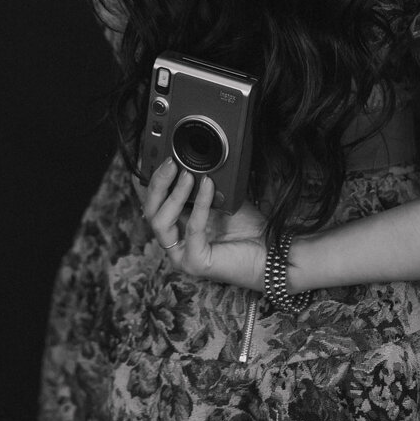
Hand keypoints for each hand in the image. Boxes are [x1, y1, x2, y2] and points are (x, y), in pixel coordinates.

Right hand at [135, 157, 267, 290]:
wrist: (268, 250)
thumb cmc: (246, 227)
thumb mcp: (219, 198)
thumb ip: (204, 184)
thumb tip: (195, 160)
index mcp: (178, 226)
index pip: (154, 203)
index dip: (154, 180)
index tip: (164, 158)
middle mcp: (175, 242)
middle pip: (151, 212)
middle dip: (158, 184)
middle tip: (171, 163)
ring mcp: (182, 255)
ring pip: (161, 222)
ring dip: (173, 195)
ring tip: (187, 175)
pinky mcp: (195, 262)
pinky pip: (192, 229)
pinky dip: (199, 205)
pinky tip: (207, 187)